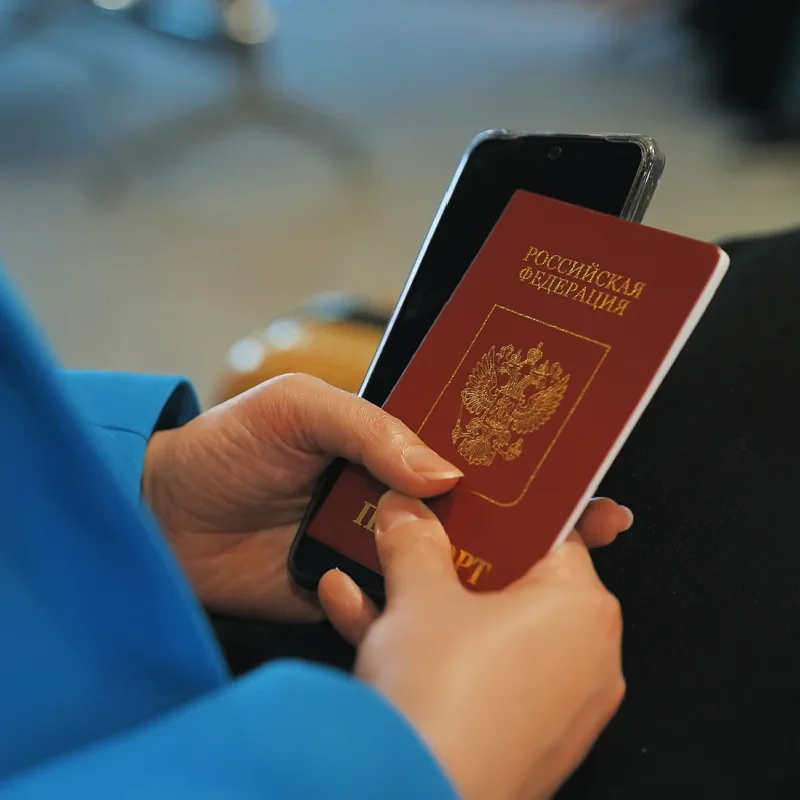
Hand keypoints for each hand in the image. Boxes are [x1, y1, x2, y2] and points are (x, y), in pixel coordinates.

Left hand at [143, 373, 630, 623]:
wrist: (162, 523)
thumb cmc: (224, 449)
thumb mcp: (296, 408)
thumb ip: (369, 429)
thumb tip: (444, 473)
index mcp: (382, 437)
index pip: (464, 436)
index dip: (517, 443)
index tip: (571, 452)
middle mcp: (388, 488)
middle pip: (474, 497)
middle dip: (533, 505)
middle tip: (593, 516)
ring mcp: (376, 540)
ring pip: (452, 550)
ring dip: (501, 556)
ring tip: (557, 562)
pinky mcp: (355, 586)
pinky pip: (408, 594)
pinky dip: (441, 600)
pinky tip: (481, 607)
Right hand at [320, 492, 625, 799]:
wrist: (411, 798)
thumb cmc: (441, 694)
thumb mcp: (418, 594)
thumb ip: (415, 540)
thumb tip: (407, 511)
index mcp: (581, 607)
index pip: (551, 536)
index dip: (497, 515)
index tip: (462, 503)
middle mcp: (586, 659)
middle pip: (512, 587)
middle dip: (448, 563)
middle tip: (411, 540)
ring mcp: (556, 710)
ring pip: (483, 635)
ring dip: (422, 608)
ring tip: (368, 580)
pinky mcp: (522, 745)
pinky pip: (476, 680)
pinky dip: (430, 655)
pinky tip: (363, 625)